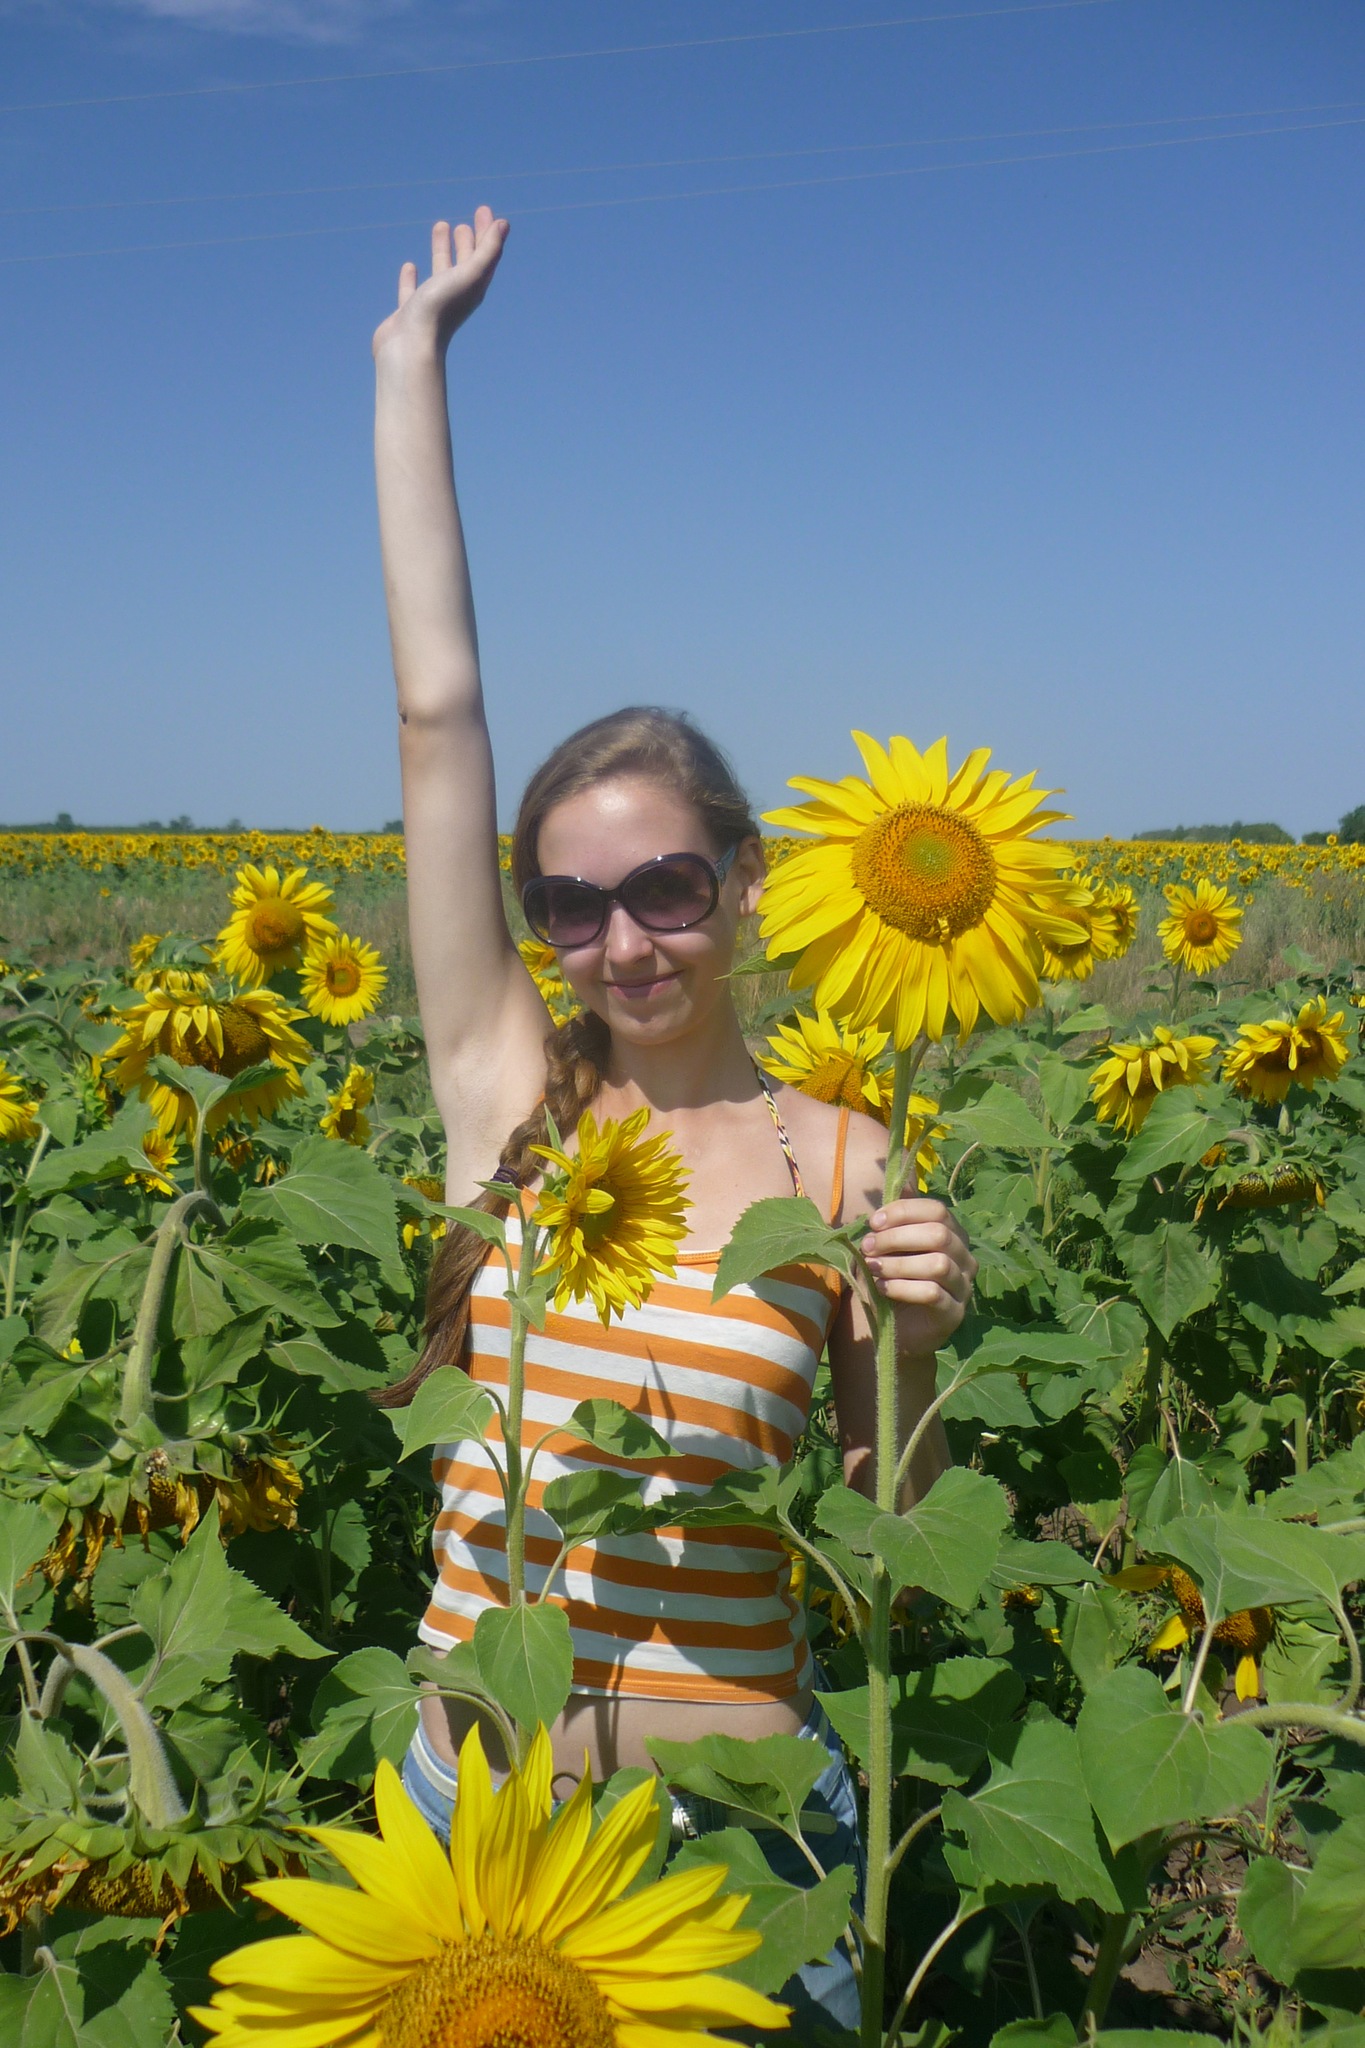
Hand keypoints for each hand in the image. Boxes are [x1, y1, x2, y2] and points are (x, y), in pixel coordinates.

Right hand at [372, 207, 508, 360]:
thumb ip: (486, 251)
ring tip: (441, 227)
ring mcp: (432, 304)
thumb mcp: (468, 275)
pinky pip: (412, 290)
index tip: (485, 210)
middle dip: (469, 241)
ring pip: (440, 272)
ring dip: (442, 250)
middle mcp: (455, 296)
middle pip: (466, 263)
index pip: (486, 255)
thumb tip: (504, 224)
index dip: (488, 233)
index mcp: (473, 289)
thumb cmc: (440, 311)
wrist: (410, 349)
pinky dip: (412, 277)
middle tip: (466, 222)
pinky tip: (410, 266)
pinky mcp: (410, 312)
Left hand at [861, 1198, 975, 1357]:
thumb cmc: (894, 1279)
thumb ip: (896, 1218)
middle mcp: (965, 1258)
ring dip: (898, 1264)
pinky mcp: (954, 1314)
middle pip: (939, 1234)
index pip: (937, 1210)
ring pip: (937, 1264)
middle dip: (897, 1237)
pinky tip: (882, 1288)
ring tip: (873, 1268)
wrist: (897, 1329)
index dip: (903, 1212)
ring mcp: (963, 1287)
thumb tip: (900, 1179)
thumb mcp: (890, 1246)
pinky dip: (902, 1288)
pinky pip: (932, 1294)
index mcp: (953, 1235)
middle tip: (868, 1247)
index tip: (873, 1222)